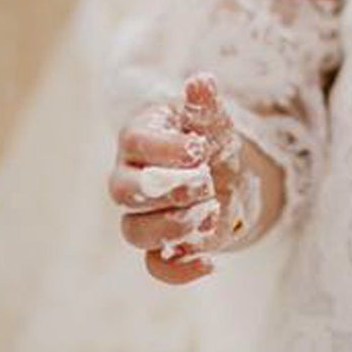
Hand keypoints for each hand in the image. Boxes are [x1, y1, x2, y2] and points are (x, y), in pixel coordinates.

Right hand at [107, 73, 257, 284]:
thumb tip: (201, 81)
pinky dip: (180, 270)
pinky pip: (156, 267)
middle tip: (206, 181)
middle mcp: (129, 180)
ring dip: (174, 225)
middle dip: (168, 188)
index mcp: (138, 140)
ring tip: (211, 211)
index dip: (165, 149)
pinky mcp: (159, 248)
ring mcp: (140, 217)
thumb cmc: (210, 143)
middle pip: (124, 192)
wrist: (228, 180)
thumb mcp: (213, 122)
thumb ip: (205, 105)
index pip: (134, 142)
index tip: (200, 149)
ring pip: (135, 231)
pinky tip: (210, 262)